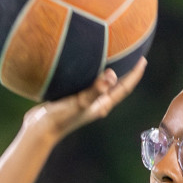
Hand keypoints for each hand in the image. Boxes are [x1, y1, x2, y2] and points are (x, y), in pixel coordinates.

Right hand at [23, 58, 146, 139]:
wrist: (39, 129)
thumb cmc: (60, 118)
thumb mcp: (79, 102)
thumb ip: (95, 90)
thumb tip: (112, 75)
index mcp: (102, 105)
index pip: (124, 88)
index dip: (135, 74)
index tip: (143, 60)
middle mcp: (97, 103)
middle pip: (117, 85)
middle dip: (126, 71)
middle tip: (132, 53)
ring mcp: (85, 101)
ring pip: (103, 83)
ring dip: (110, 71)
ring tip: (114, 55)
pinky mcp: (73, 97)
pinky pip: (88, 82)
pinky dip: (93, 72)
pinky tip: (88, 62)